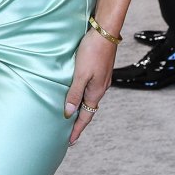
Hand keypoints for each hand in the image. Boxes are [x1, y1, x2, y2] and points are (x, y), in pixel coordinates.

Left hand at [64, 27, 115, 144]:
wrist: (105, 32)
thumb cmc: (92, 51)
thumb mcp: (80, 74)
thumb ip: (74, 93)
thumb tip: (69, 113)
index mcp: (96, 92)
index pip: (85, 117)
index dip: (77, 130)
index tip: (69, 142)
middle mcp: (100, 88)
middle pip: (88, 110)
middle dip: (79, 122)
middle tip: (69, 133)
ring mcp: (101, 79)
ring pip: (89, 99)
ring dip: (81, 108)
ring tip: (72, 115)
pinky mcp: (99, 70)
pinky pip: (90, 89)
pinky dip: (83, 96)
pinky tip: (77, 92)